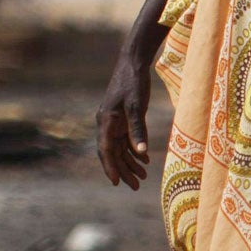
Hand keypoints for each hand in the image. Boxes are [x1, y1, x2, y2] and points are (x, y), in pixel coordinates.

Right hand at [96, 39, 156, 189]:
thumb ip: (138, 129)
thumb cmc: (134, 83)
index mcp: (106, 122)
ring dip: (130, 163)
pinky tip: (144, 160)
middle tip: (135, 187)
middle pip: (113, 153)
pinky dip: (134, 150)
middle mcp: (106, 124)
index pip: (106, 151)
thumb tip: (140, 152)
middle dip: (123, 170)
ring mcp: (114, 121)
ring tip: (142, 177)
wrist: (133, 64)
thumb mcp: (137, 106)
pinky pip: (125, 139)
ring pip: (120, 148)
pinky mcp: (122, 118)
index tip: (117, 183)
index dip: (111, 168)